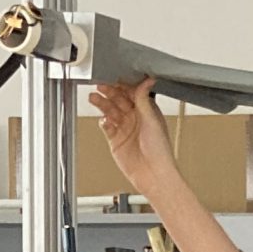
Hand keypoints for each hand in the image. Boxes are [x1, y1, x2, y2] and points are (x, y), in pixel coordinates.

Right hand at [89, 79, 176, 195]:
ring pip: (110, 111)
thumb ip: (144, 99)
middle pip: (118, 100)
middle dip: (109, 92)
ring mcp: (125, 128)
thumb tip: (147, 80)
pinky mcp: (116, 140)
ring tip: (93, 98)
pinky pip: (106, 127)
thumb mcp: (151, 118)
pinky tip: (102, 120)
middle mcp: (135, 117)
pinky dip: (103, 122)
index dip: (122, 85)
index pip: (131, 92)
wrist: (152, 173)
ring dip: (102, 104)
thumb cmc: (159, 149)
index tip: (113, 77)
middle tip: (100, 86)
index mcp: (146, 110)